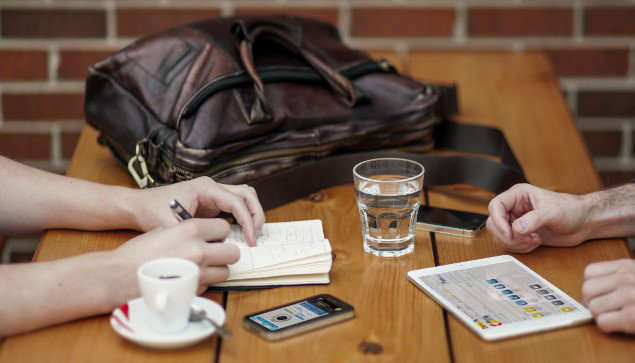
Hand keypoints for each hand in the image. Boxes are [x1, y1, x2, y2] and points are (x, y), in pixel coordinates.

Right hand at [110, 218, 239, 297]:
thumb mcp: (163, 230)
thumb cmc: (137, 253)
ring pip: (226, 272)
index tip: (214, 236)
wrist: (119, 276)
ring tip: (202, 268)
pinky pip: (210, 286)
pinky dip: (204, 283)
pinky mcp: (193, 290)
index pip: (224, 227)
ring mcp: (198, 272)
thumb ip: (186, 232)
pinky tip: (189, 279)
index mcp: (191, 229)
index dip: (220, 233)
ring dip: (217, 270)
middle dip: (225, 253)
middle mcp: (198, 250)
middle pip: (233, 252)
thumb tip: (202, 235)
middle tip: (215, 253)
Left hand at [131, 177, 264, 245]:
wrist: (138, 205)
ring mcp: (213, 194)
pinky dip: (242, 218)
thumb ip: (193, 236)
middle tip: (256, 236)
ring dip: (251, 214)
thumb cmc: (152, 210)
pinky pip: (234, 206)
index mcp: (205, 188)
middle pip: (247, 194)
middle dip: (256, 215)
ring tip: (251, 234)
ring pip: (244, 197)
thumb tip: (214, 248)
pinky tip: (239, 234)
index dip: (248, 222)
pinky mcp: (211, 203)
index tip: (250, 240)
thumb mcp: (172, 226)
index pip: (237, 202)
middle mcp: (212, 187)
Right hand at [486, 183, 590, 252]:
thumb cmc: (571, 210)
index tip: (509, 232)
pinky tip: (536, 242)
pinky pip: (510, 244)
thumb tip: (517, 228)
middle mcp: (515, 208)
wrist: (584, 222)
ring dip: (516, 243)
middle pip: (495, 223)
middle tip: (526, 238)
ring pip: (501, 236)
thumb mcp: (552, 212)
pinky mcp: (522, 233)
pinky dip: (521, 247)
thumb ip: (534, 219)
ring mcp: (517, 221)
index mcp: (518, 195)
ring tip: (534, 239)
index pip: (496, 206)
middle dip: (509, 235)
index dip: (499, 221)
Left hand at [582, 259, 634, 333]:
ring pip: (592, 307)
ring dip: (601, 315)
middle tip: (606, 309)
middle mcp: (626, 278)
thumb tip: (587, 293)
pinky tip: (623, 324)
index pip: (589, 272)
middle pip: (586, 289)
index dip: (592, 287)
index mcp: (627, 266)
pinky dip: (609, 326)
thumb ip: (616, 278)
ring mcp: (629, 296)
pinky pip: (602, 322)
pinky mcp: (632, 317)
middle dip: (592, 302)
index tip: (601, 294)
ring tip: (617, 316)